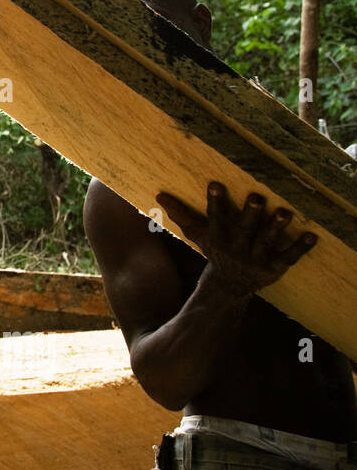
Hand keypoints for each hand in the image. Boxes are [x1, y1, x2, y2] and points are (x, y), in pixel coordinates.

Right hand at [156, 182, 317, 297]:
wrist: (229, 285)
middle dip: (250, 215)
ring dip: (276, 228)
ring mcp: (256, 258)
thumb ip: (181, 214)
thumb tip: (159, 195)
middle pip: (243, 230)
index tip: (216, 184)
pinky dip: (300, 247)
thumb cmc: (215, 251)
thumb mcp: (198, 234)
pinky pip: (288, 257)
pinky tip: (312, 236)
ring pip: (266, 242)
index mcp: (219, 238)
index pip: (215, 218)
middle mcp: (237, 248)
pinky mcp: (274, 268)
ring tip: (286, 212)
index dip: (215, 202)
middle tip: (257, 197)